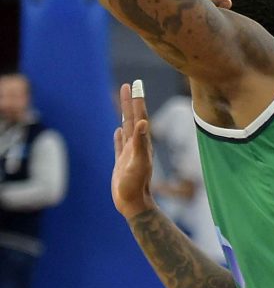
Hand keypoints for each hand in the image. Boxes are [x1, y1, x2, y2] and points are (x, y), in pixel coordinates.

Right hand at [112, 82, 156, 219]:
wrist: (133, 203)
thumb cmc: (136, 184)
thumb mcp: (138, 162)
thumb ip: (139, 142)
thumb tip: (142, 122)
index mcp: (142, 143)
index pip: (139, 116)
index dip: (138, 100)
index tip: (136, 84)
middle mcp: (137, 145)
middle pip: (133, 118)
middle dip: (131, 101)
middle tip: (129, 84)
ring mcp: (129, 153)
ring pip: (126, 128)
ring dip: (125, 114)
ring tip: (125, 102)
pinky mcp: (122, 162)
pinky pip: (120, 145)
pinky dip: (119, 136)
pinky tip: (118, 130)